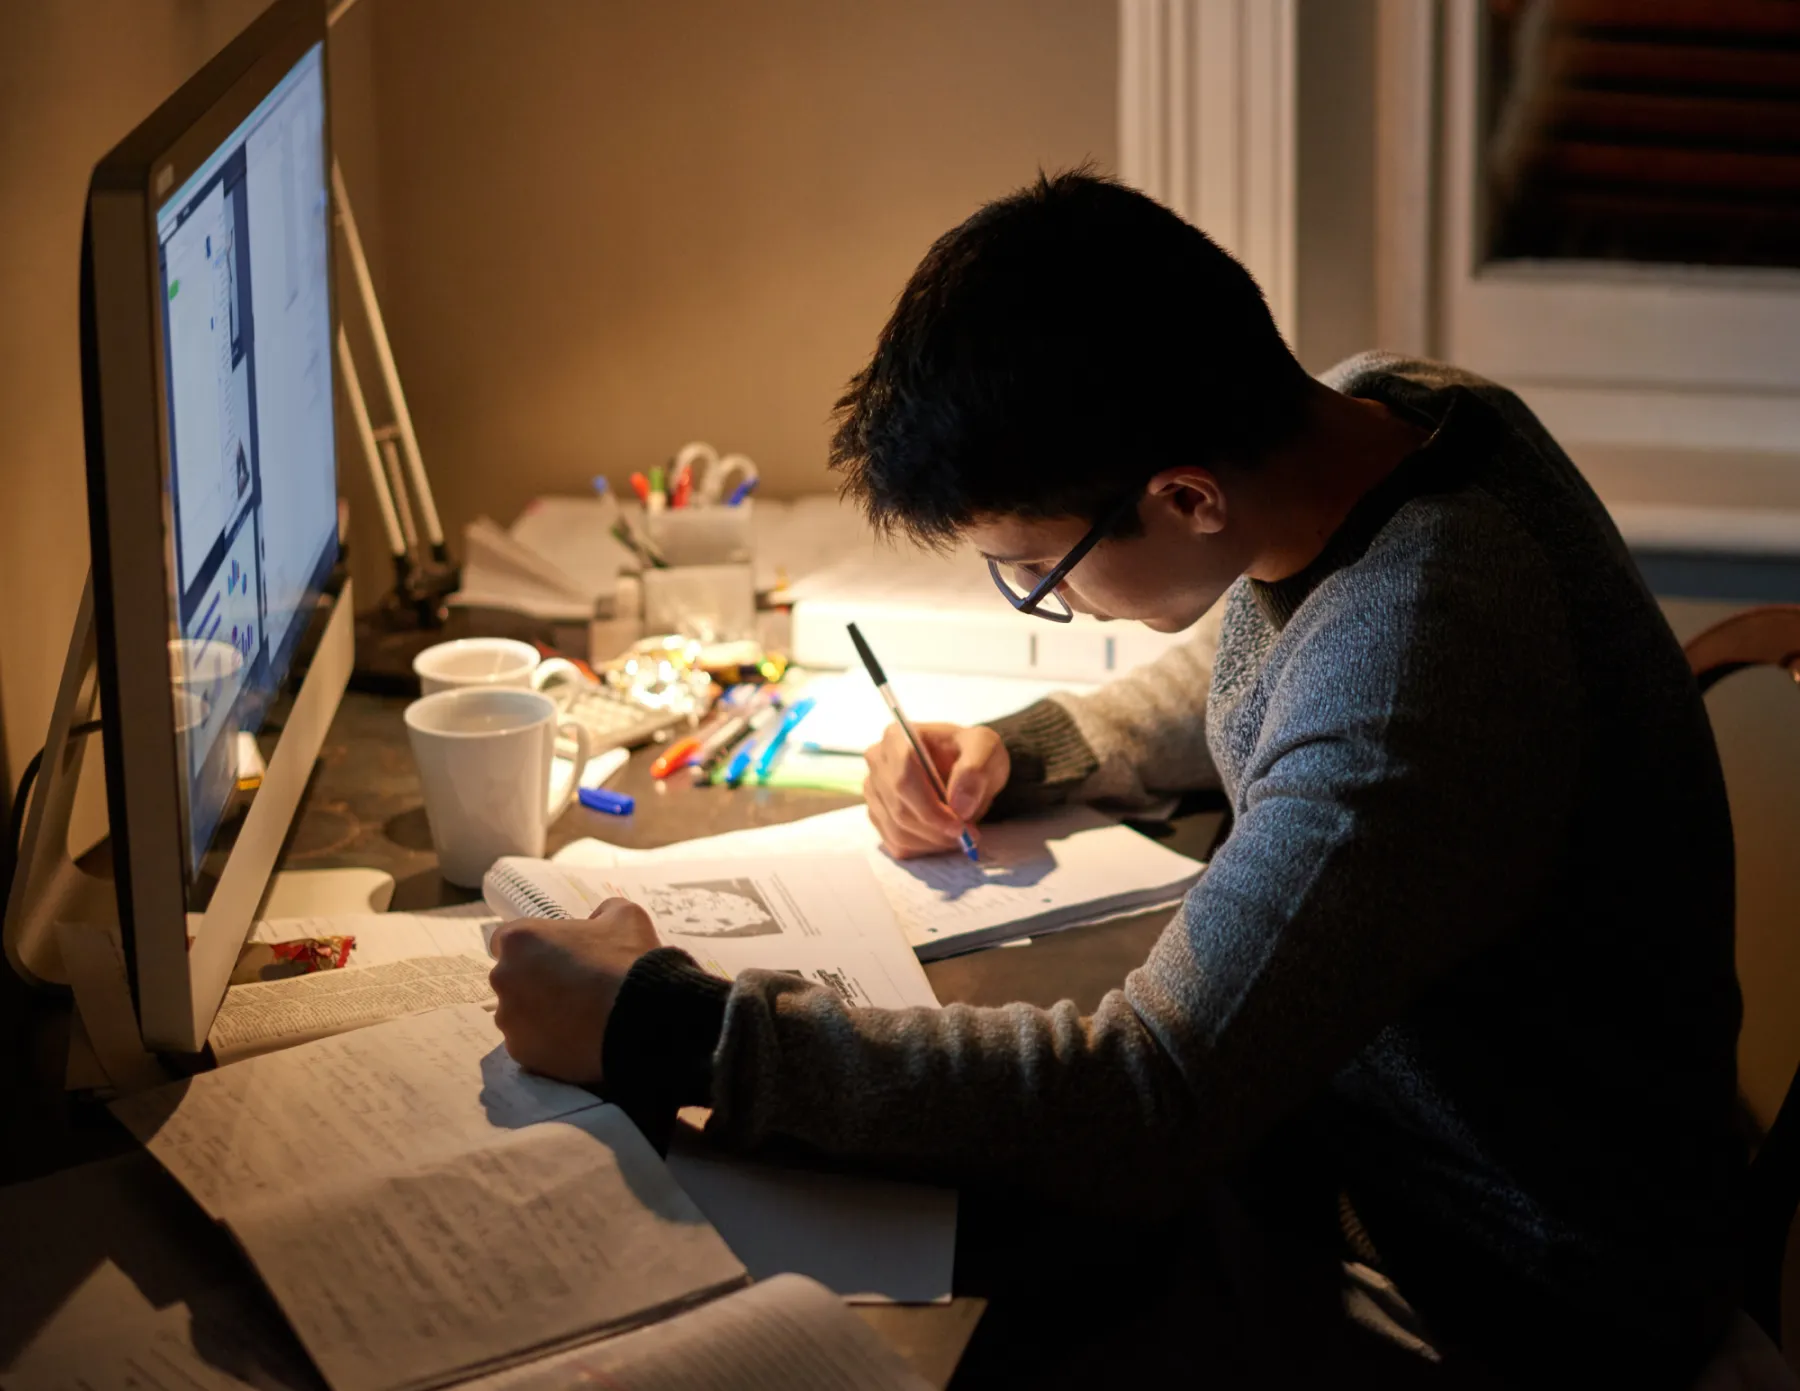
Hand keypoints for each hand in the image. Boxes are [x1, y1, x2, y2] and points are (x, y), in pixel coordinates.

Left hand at [488, 898, 658, 1083]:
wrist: (641, 1018)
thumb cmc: (628, 960)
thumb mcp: (624, 916)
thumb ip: (601, 912)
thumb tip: (596, 922)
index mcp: (520, 939)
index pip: (508, 940)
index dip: (533, 948)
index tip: (555, 957)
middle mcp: (503, 977)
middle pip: (511, 978)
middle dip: (533, 982)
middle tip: (571, 989)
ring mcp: (509, 1018)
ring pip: (517, 1014)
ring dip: (538, 1014)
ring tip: (576, 1018)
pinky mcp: (520, 1052)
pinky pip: (530, 1044)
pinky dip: (547, 1042)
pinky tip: (576, 1039)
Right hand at [863, 722, 1009, 858]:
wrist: (969, 767)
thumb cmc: (973, 753)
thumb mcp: (986, 749)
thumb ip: (975, 770)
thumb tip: (959, 806)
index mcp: (897, 737)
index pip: (903, 779)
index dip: (929, 809)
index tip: (959, 825)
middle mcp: (877, 761)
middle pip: (899, 809)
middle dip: (936, 829)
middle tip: (967, 834)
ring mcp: (874, 790)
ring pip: (897, 830)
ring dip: (932, 841)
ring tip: (960, 836)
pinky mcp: (879, 813)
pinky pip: (895, 842)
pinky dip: (923, 848)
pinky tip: (943, 838)